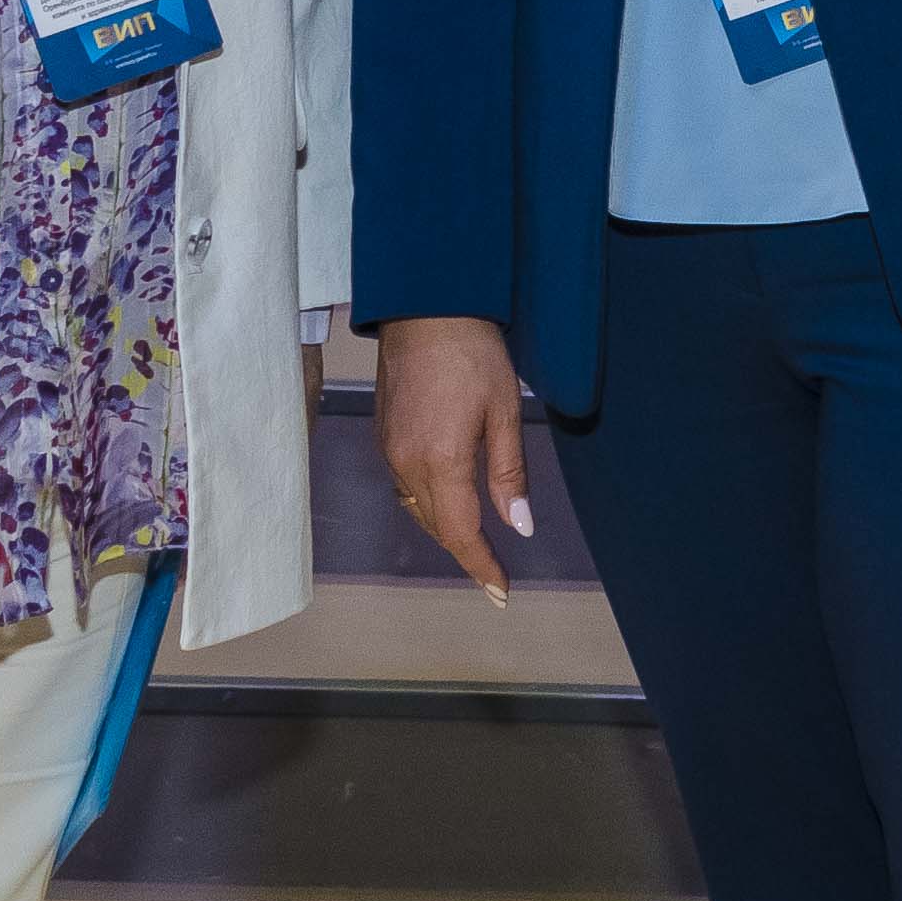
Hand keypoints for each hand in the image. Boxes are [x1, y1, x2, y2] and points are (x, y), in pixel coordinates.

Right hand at [375, 315, 530, 591]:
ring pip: (417, 510)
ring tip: (475, 545)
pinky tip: (447, 501)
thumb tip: (517, 526)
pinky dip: (428, 505)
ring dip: (446, 530)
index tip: (500, 593)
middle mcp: (407, 463)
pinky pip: (405, 487)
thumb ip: (508, 473)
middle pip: (436, 527)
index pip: (460, 532)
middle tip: (494, 577)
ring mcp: (389, 450)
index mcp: (441, 461)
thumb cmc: (472, 353)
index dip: (481, 566)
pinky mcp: (384, 436)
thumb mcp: (504, 411)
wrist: (423, 307)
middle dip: (465, 553)